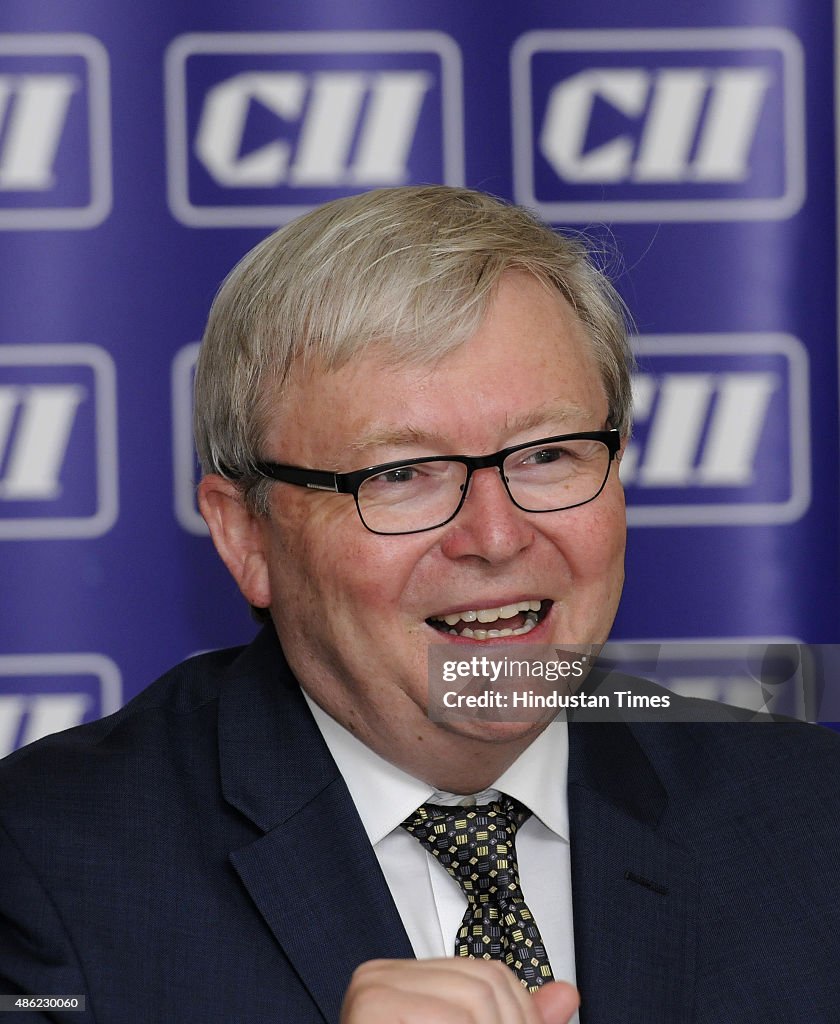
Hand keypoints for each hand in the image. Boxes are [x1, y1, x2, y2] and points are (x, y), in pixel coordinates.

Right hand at [340, 958, 579, 1023]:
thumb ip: (513, 1022)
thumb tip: (567, 994)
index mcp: (402, 980)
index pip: (488, 975)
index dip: (520, 1017)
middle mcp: (380, 976)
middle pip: (484, 985)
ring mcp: (370, 990)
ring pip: (474, 1001)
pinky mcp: (369, 1008)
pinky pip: (447, 1019)